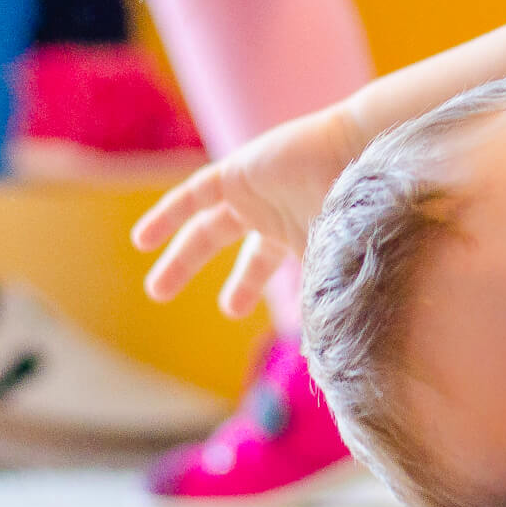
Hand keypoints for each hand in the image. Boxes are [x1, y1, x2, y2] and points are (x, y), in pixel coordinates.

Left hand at [132, 105, 367, 316]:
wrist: (364, 150)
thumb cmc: (362, 206)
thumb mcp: (342, 261)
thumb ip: (325, 302)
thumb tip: (324, 356)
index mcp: (307, 237)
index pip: (286, 272)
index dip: (275, 296)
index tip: (268, 326)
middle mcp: (281, 217)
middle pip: (251, 256)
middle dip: (239, 285)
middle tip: (229, 310)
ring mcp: (256, 195)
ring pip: (209, 230)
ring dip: (183, 258)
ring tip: (158, 291)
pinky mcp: (235, 173)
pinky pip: (192, 196)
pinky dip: (167, 215)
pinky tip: (142, 241)